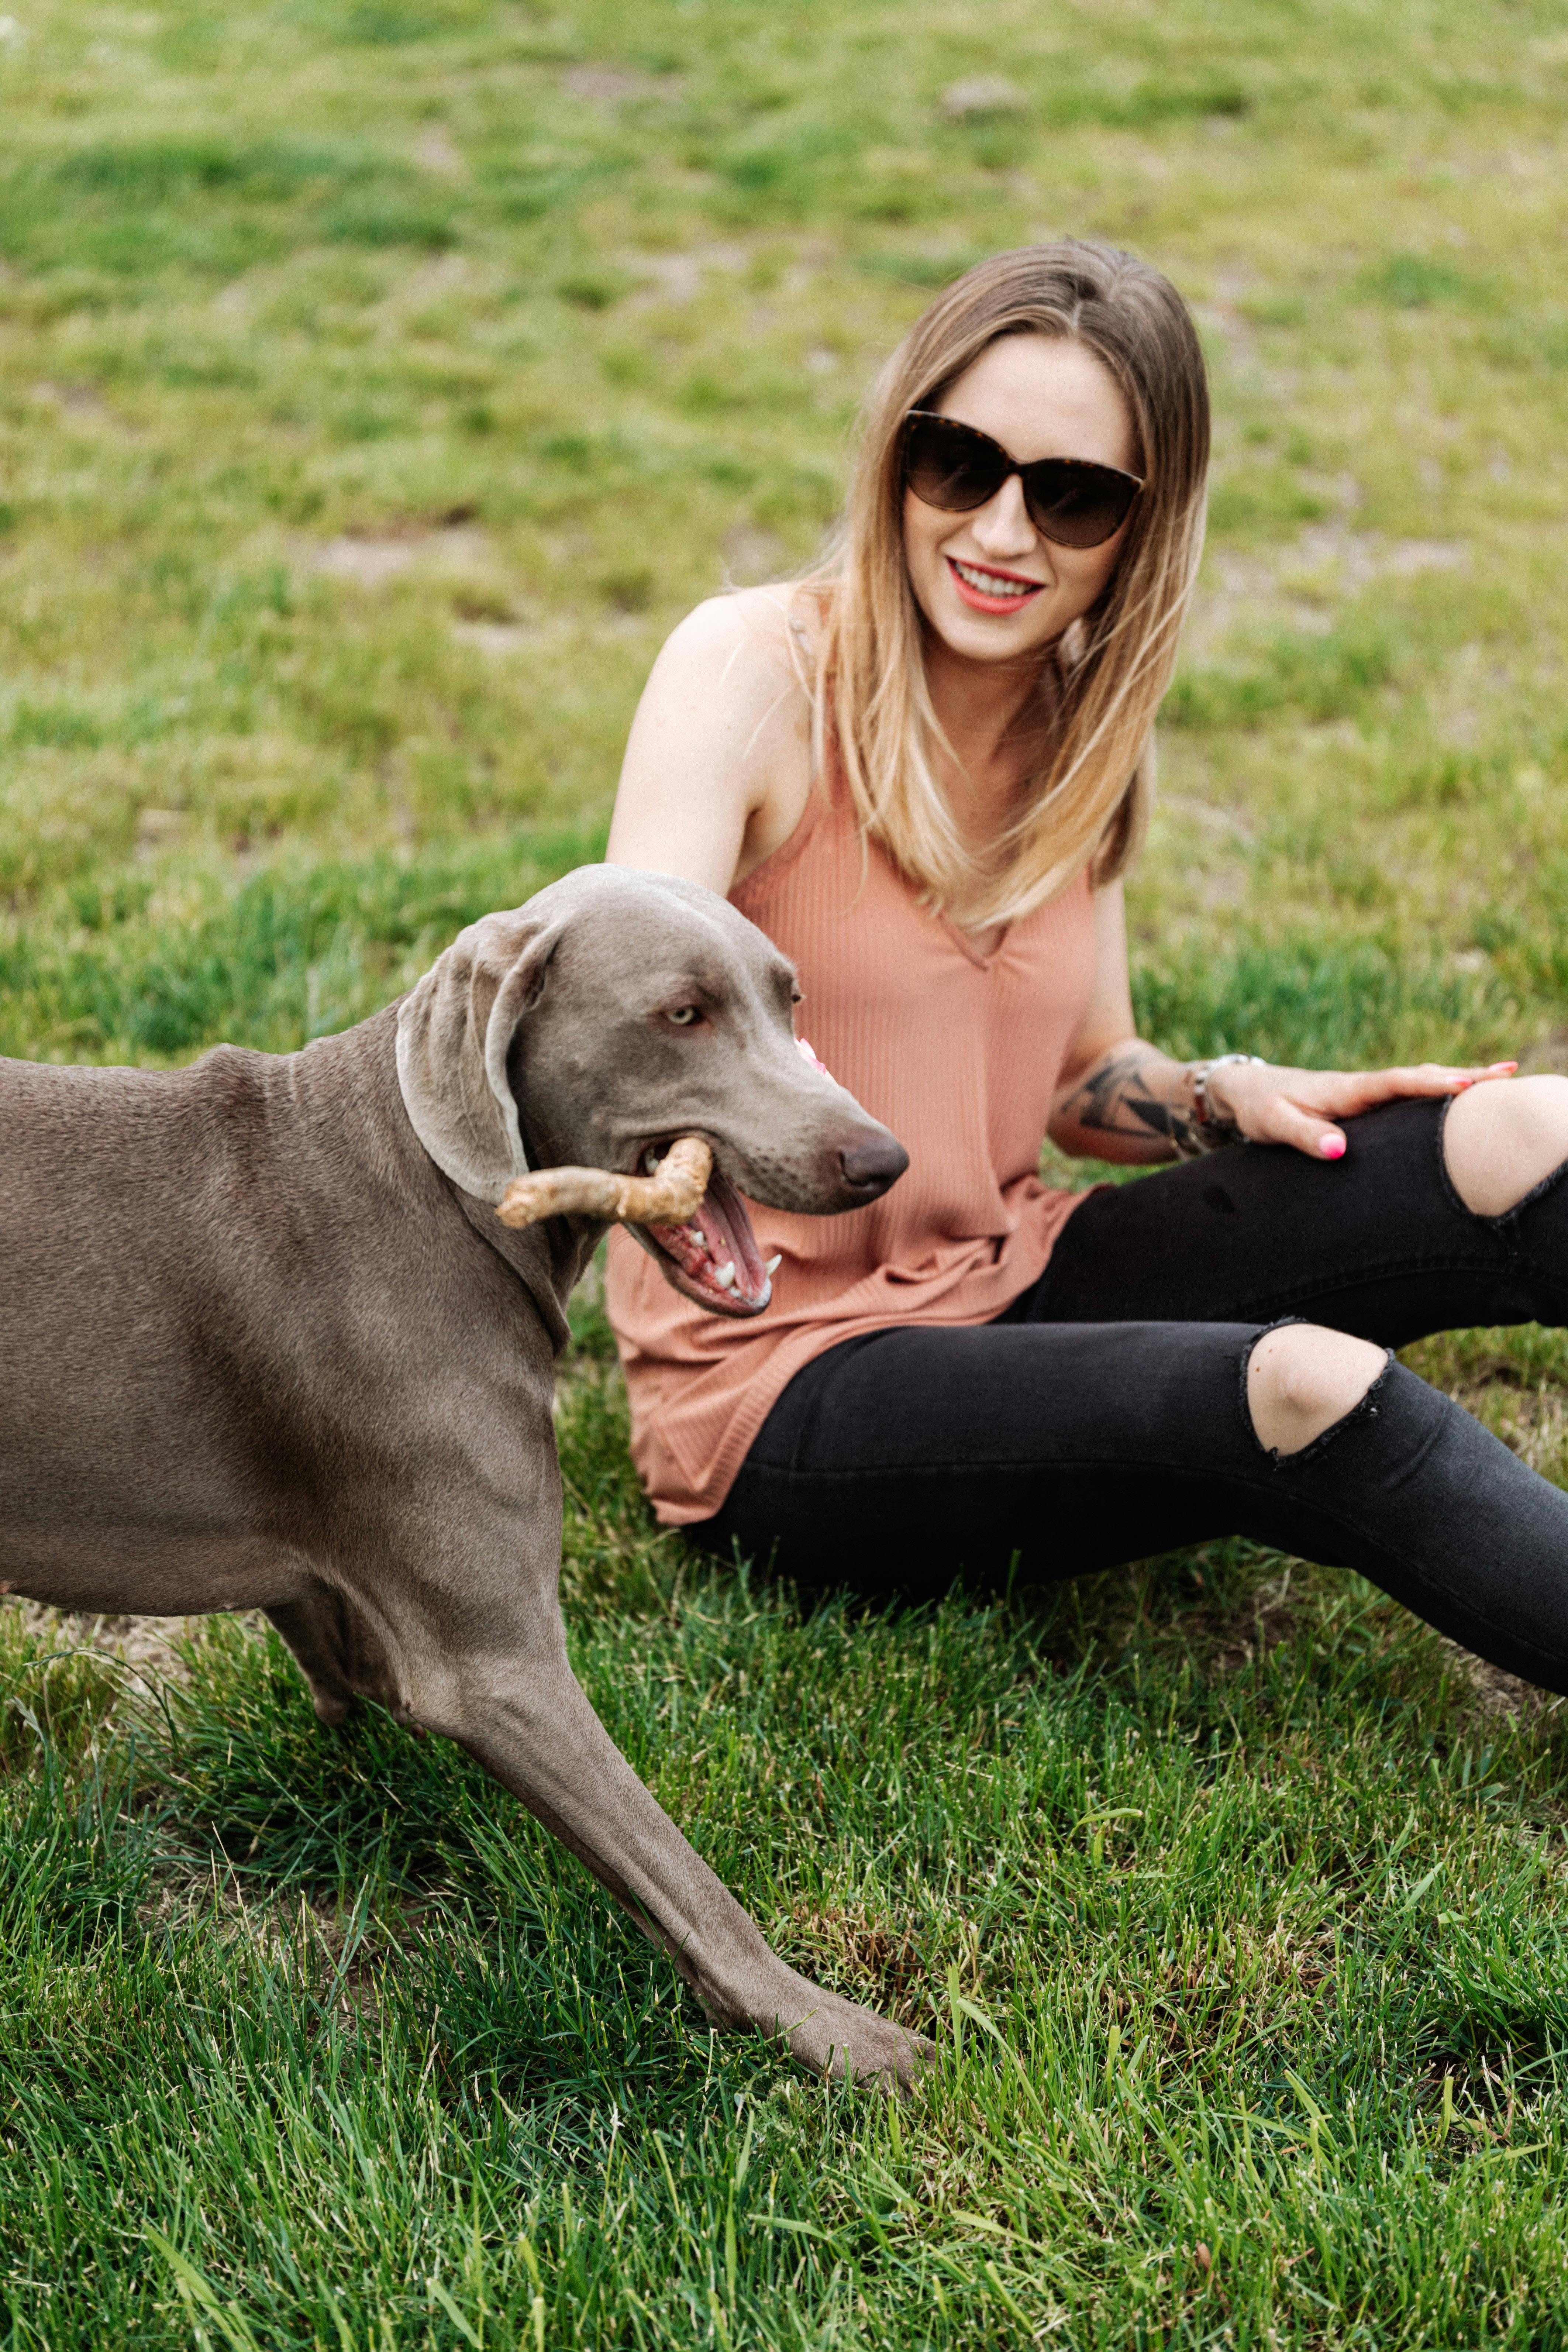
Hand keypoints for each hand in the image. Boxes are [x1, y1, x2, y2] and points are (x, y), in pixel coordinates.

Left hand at [1208, 1058, 1518, 1159]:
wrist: (1244, 1092)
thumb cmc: (1259, 1109)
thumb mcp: (1275, 1124)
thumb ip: (1305, 1136)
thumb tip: (1340, 1149)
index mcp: (1345, 1089)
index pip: (1395, 1083)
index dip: (1430, 1084)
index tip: (1467, 1084)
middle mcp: (1361, 1086)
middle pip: (1418, 1077)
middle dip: (1463, 1074)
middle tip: (1508, 1073)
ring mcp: (1365, 1092)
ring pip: (1417, 1083)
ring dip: (1457, 1077)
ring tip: (1502, 1076)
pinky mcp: (1364, 1102)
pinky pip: (1408, 1093)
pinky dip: (1436, 1088)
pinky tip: (1462, 1092)